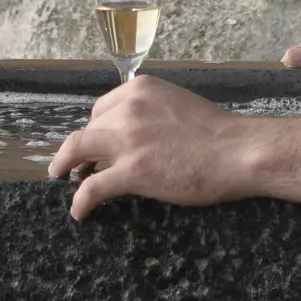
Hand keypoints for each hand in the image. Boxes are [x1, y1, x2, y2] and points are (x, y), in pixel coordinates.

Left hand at [45, 75, 256, 217]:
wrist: (240, 151)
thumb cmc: (219, 132)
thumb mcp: (176, 106)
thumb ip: (151, 113)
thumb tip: (135, 133)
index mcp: (140, 90)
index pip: (102, 108)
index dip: (96, 128)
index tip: (93, 141)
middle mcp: (127, 109)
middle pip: (89, 129)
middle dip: (82, 148)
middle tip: (77, 163)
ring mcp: (127, 140)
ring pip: (77, 151)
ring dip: (65, 165)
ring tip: (61, 178)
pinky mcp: (132, 170)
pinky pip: (92, 186)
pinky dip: (80, 200)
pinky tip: (79, 211)